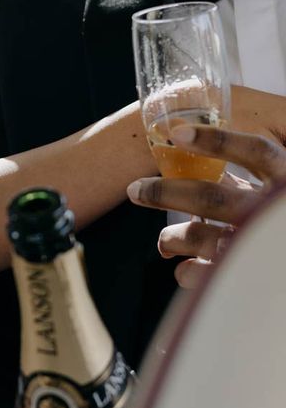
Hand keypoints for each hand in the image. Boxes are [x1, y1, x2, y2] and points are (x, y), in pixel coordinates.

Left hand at [127, 123, 285, 287]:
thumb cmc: (284, 213)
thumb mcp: (279, 183)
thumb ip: (252, 172)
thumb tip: (207, 153)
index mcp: (285, 177)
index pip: (255, 152)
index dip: (216, 141)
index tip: (177, 133)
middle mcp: (270, 210)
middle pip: (211, 198)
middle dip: (165, 193)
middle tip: (135, 190)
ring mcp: (260, 243)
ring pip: (201, 238)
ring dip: (171, 237)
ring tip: (164, 241)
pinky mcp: (248, 273)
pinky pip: (205, 274)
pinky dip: (187, 271)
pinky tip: (183, 267)